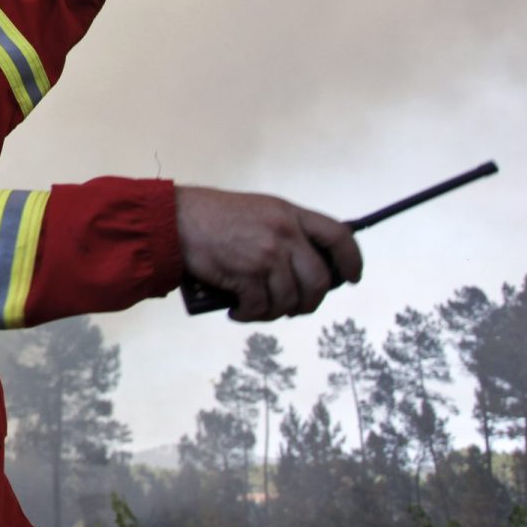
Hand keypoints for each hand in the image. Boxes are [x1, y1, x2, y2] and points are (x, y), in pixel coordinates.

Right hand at [175, 186, 362, 320]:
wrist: (174, 220)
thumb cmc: (211, 215)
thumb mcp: (258, 210)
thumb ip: (284, 231)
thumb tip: (302, 267)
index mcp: (290, 214)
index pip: (339, 236)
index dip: (352, 260)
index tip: (351, 278)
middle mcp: (285, 233)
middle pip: (319, 280)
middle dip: (310, 302)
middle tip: (295, 308)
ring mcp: (267, 255)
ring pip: (290, 300)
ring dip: (276, 313)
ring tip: (259, 311)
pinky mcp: (247, 275)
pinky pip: (260, 307)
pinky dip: (250, 316)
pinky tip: (238, 313)